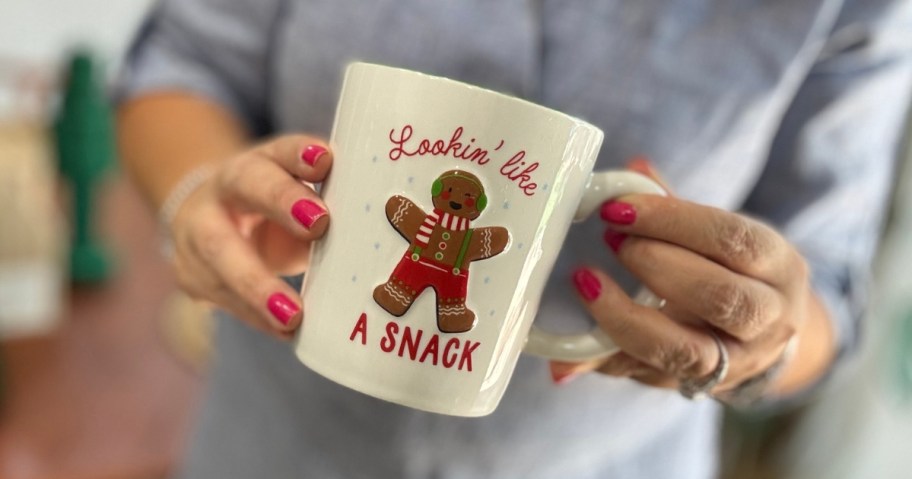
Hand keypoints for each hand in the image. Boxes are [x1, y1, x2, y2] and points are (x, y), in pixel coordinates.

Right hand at [168, 135, 331, 338]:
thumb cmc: (275, 213)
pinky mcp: (193, 277)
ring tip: (292, 316)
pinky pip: (225, 299)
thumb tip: (379, 229)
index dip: (300, 154)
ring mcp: (197, 233)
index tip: (325, 161)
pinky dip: (258, 317)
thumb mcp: (300, 201)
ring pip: (221, 254)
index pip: (280, 150)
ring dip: (258, 289)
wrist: (210, 223)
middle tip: (318, 224)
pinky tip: (286, 331)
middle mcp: (222, 189)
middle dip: (281, 203)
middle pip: (246, 186)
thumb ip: (330, 206)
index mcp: (257, 163)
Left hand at [551, 159, 831, 394]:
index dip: (672, 221)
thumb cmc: (728, 270)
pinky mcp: (695, 387)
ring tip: (586, 282)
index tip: (618, 207)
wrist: (759, 337)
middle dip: (659, 267)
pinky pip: (647, 378)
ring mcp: (736, 363)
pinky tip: (566, 352)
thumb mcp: (720, 235)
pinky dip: (605, 361)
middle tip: (612, 241)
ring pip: (688, 353)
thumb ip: (676, 206)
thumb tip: (633, 166)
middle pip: (723, 298)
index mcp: (779, 267)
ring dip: (628, 319)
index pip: (732, 239)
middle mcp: (770, 319)